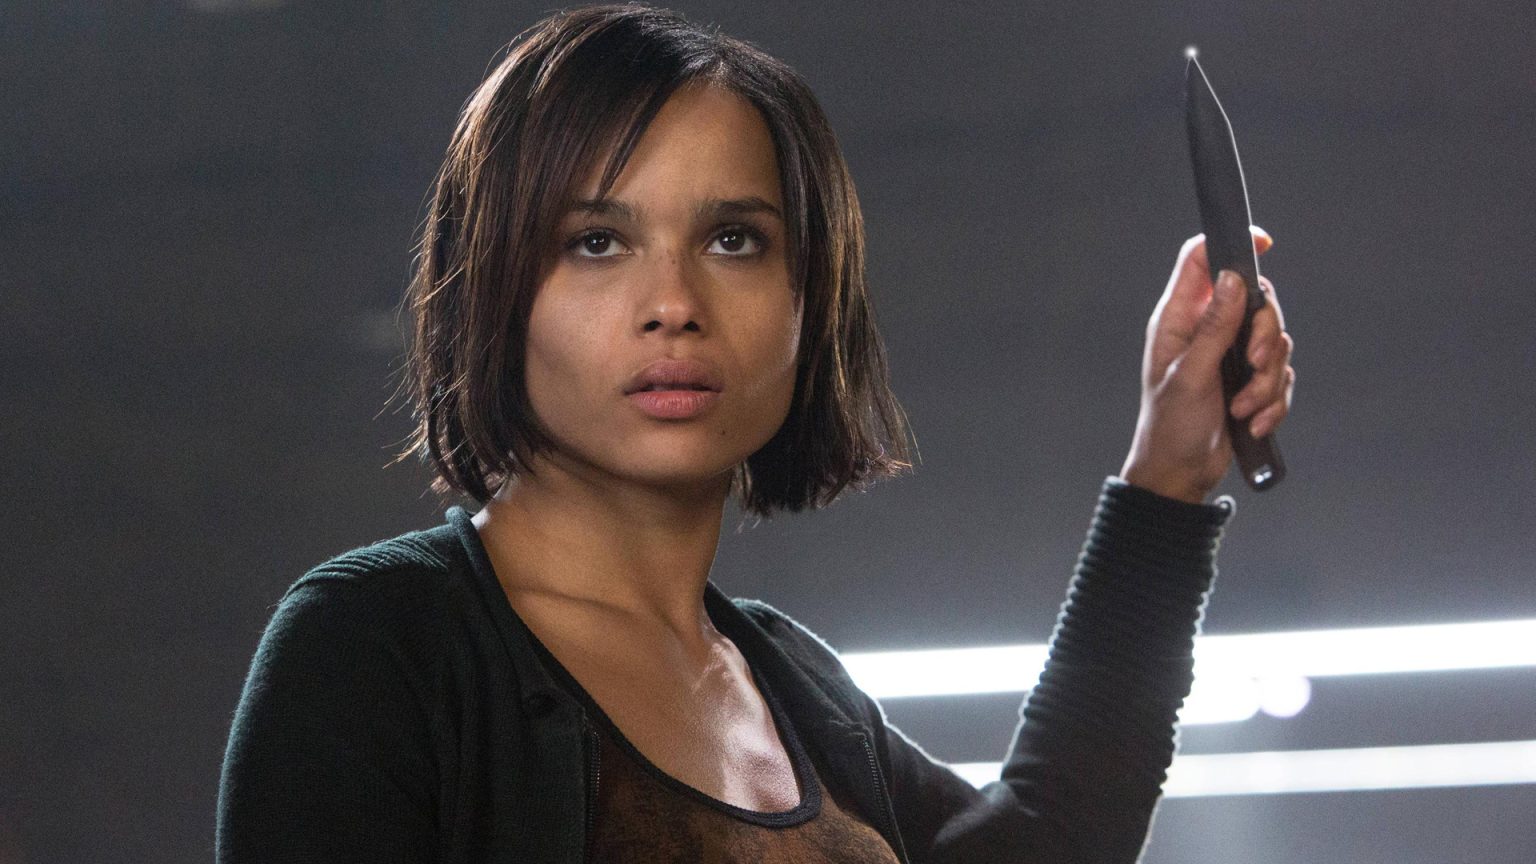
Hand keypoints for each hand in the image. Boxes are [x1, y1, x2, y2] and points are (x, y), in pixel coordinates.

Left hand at [1118, 227, 1294, 503]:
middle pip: (1258, 300)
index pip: (1202, 261)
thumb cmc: (1170, 427)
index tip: (1264, 243)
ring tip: (1242, 409)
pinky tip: (1251, 423)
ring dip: (1266, 381)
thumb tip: (1235, 279)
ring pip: (1274, 341)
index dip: (1233, 245)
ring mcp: (1230, 355)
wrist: (1180, 474)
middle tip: (1252, 364)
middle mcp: (1207, 330)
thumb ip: (1214, 327)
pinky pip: (1281, 375)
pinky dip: (1272, 401)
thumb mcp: (1190, 376)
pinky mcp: (1250, 380)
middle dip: (1264, 336)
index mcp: (1180, 319)